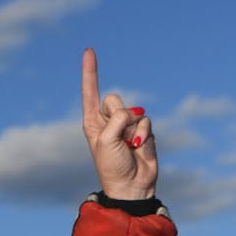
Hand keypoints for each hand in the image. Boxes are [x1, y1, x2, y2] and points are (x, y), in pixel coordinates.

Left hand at [81, 48, 157, 199]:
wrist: (131, 185)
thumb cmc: (111, 166)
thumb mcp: (105, 140)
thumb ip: (117, 119)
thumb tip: (134, 112)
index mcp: (92, 121)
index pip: (90, 91)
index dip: (90, 71)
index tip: (89, 50)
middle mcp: (108, 120)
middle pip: (114, 99)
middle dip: (117, 116)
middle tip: (117, 136)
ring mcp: (126, 125)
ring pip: (133, 111)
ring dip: (132, 129)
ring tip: (128, 146)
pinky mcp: (142, 130)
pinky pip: (146, 121)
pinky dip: (143, 134)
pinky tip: (138, 147)